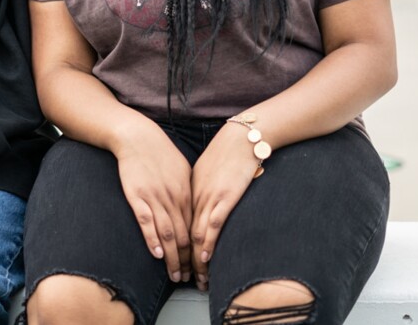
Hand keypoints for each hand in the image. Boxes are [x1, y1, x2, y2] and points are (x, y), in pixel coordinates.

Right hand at [113, 124, 192, 282]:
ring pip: (167, 234)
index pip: (195, 228)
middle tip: (188, 279)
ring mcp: (155, 198)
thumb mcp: (182, 169)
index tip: (199, 265)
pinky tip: (157, 254)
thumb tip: (195, 206)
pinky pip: (147, 222)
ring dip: (173, 258)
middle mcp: (173, 198)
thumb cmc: (160, 152)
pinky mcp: (138, 197)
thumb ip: (188, 190)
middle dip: (187, 261)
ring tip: (175, 275)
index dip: (198, 250)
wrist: (138, 137)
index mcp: (186, 193)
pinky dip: (152, 239)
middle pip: (184, 236)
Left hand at [190, 123, 259, 289]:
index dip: (177, 246)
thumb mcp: (207, 172)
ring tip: (197, 279)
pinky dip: (208, 242)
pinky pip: (213, 223)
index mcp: (190, 191)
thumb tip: (201, 204)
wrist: (240, 138)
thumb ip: (202, 189)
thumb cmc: (226, 154)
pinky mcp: (226, 197)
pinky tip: (204, 257)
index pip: (179, 224)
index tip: (177, 263)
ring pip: (197, 233)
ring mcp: (211, 197)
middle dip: (184, 259)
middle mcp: (197, 197)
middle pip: (185, 233)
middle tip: (183, 279)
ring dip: (195, 259)